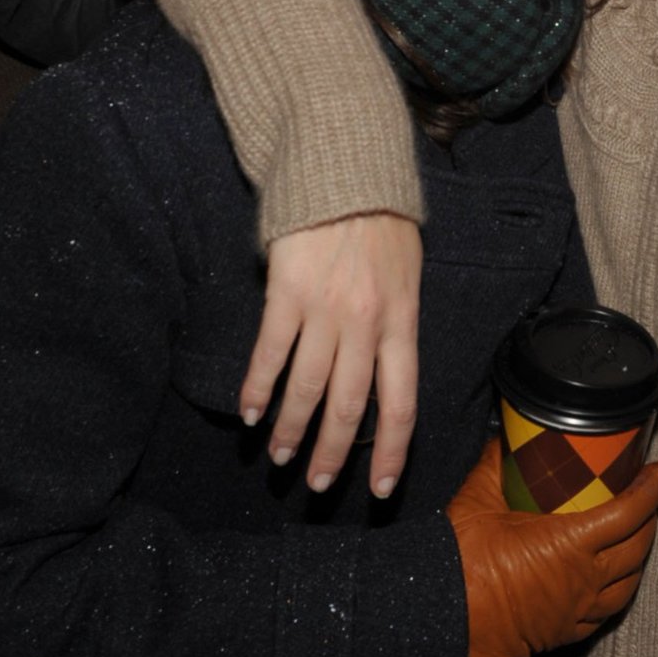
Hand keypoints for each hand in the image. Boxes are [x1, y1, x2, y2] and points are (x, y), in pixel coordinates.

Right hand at [244, 213, 422, 495]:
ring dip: (290, 428)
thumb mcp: (408, 274)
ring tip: (278, 455)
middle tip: (318, 484)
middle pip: (351, 407)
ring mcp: (325, 310)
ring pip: (308, 388)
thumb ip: (396, 324)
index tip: (378, 488)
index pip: (402, 403)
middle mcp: (367, 324)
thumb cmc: (382, 220)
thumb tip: (381, 372)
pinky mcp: (287, 292)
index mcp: (403, 322)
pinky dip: (258, 387)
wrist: (346, 168)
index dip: (392, 452)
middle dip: (333, 453)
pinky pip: (271, 352)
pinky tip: (249, 411)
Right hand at [448, 437, 657, 656]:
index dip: (652, 488)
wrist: (443, 620)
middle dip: (650, 517)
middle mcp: (585, 579)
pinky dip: (618, 589)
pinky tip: (612, 577)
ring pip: (630, 582)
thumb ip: (497, 464)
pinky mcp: (567, 632)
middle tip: (646, 494)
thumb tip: (508, 439)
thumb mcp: (477, 500)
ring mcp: (579, 610)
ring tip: (635, 534)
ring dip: (638, 555)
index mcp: (571, 543)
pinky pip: (608, 610)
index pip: (631, 511)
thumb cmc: (460, 564)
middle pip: (639, 545)